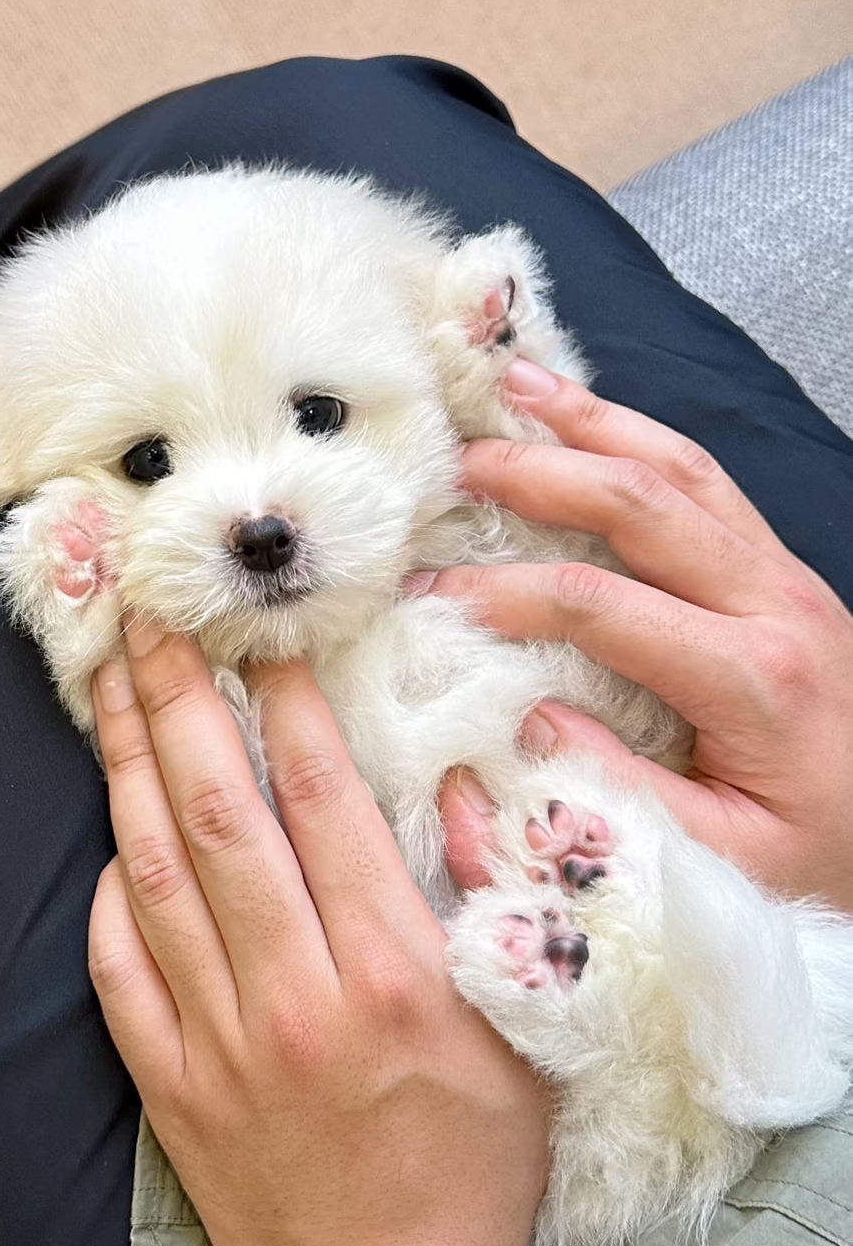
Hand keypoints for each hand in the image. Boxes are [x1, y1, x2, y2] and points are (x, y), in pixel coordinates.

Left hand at [87, 620, 548, 1245]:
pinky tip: (111, 836)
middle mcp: (295, 996)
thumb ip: (492, 905)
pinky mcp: (171, 1087)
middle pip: (219, 814)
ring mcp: (219, 1043)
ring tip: (109, 687)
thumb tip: (456, 787)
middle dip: (180, 700)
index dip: (289, 704)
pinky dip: (108, 895)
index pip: (324, 803)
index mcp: (393, 976)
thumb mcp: (527, 1038)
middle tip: (151, 618)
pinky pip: (118, 970)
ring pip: (155, 874)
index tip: (266, 636)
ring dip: (128, 769)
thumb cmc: (474, 1172)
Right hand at [435, 360, 852, 913]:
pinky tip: (593, 425)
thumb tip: (518, 716)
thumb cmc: (819, 856)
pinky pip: (708, 485)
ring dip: (596, 422)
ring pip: (683, 468)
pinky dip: (641, 441)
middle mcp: (775, 603)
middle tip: (459, 462)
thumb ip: (615, 788)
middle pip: (643, 502)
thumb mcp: (720, 858)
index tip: (431, 598)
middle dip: (541, 472)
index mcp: (755, 676)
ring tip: (519, 387)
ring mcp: (787, 578)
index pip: (601, 604)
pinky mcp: (785, 577)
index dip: (504, 594)